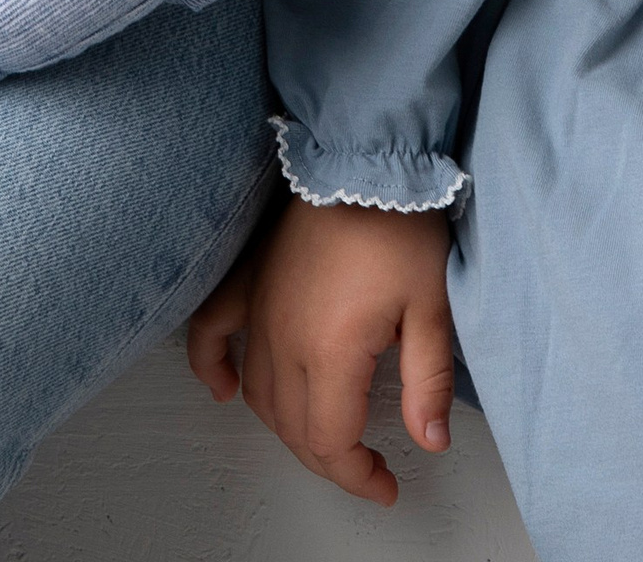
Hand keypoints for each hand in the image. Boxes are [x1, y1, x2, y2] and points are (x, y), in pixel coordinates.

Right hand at [229, 198, 455, 504]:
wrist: (365, 159)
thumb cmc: (400, 225)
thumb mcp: (431, 308)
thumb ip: (428, 382)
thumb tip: (431, 440)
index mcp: (329, 352)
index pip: (331, 442)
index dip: (358, 476)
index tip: (386, 484)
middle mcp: (284, 339)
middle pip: (295, 429)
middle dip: (330, 461)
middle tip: (366, 467)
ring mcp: (261, 310)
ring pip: (260, 396)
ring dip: (287, 429)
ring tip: (323, 438)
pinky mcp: (250, 282)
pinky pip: (212, 332)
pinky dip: (211, 366)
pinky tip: (222, 390)